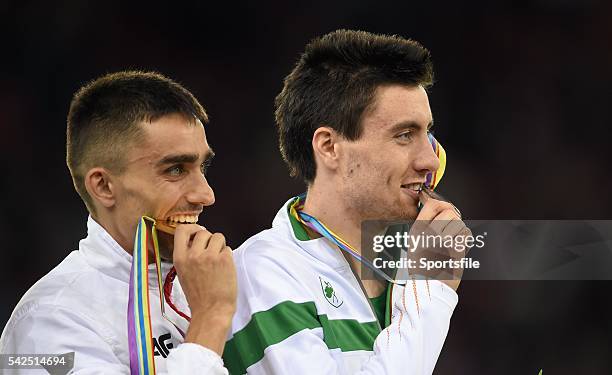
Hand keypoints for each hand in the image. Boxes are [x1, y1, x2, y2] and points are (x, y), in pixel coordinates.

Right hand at [172, 224, 236, 354]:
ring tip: (218, 261)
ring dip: (220, 246)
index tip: (198, 233)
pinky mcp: (224, 259)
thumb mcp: (183, 274)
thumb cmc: (198, 296)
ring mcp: (209, 256)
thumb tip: (197, 240)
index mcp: (179, 258)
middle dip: (209, 239)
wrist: (211, 311)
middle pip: (203, 231)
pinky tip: (225, 268)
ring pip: (218, 236)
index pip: (181, 230)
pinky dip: (228, 256)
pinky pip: (228, 248)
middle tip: (212, 251)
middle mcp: (193, 255)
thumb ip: (188, 255)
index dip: (192, 228)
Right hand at [410, 190, 471, 290]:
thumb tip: (437, 207)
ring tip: (451, 244)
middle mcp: (429, 233)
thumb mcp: (414, 243)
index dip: (442, 204)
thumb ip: (424, 225)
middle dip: (454, 220)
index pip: (432, 205)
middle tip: (449, 232)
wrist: (428, 288)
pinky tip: (456, 249)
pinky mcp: (455, 249)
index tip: (445, 208)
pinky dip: (465, 241)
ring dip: (459, 232)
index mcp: (417, 230)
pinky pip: (466, 235)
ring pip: (460, 223)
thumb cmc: (422, 268)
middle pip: (450, 212)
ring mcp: (442, 241)